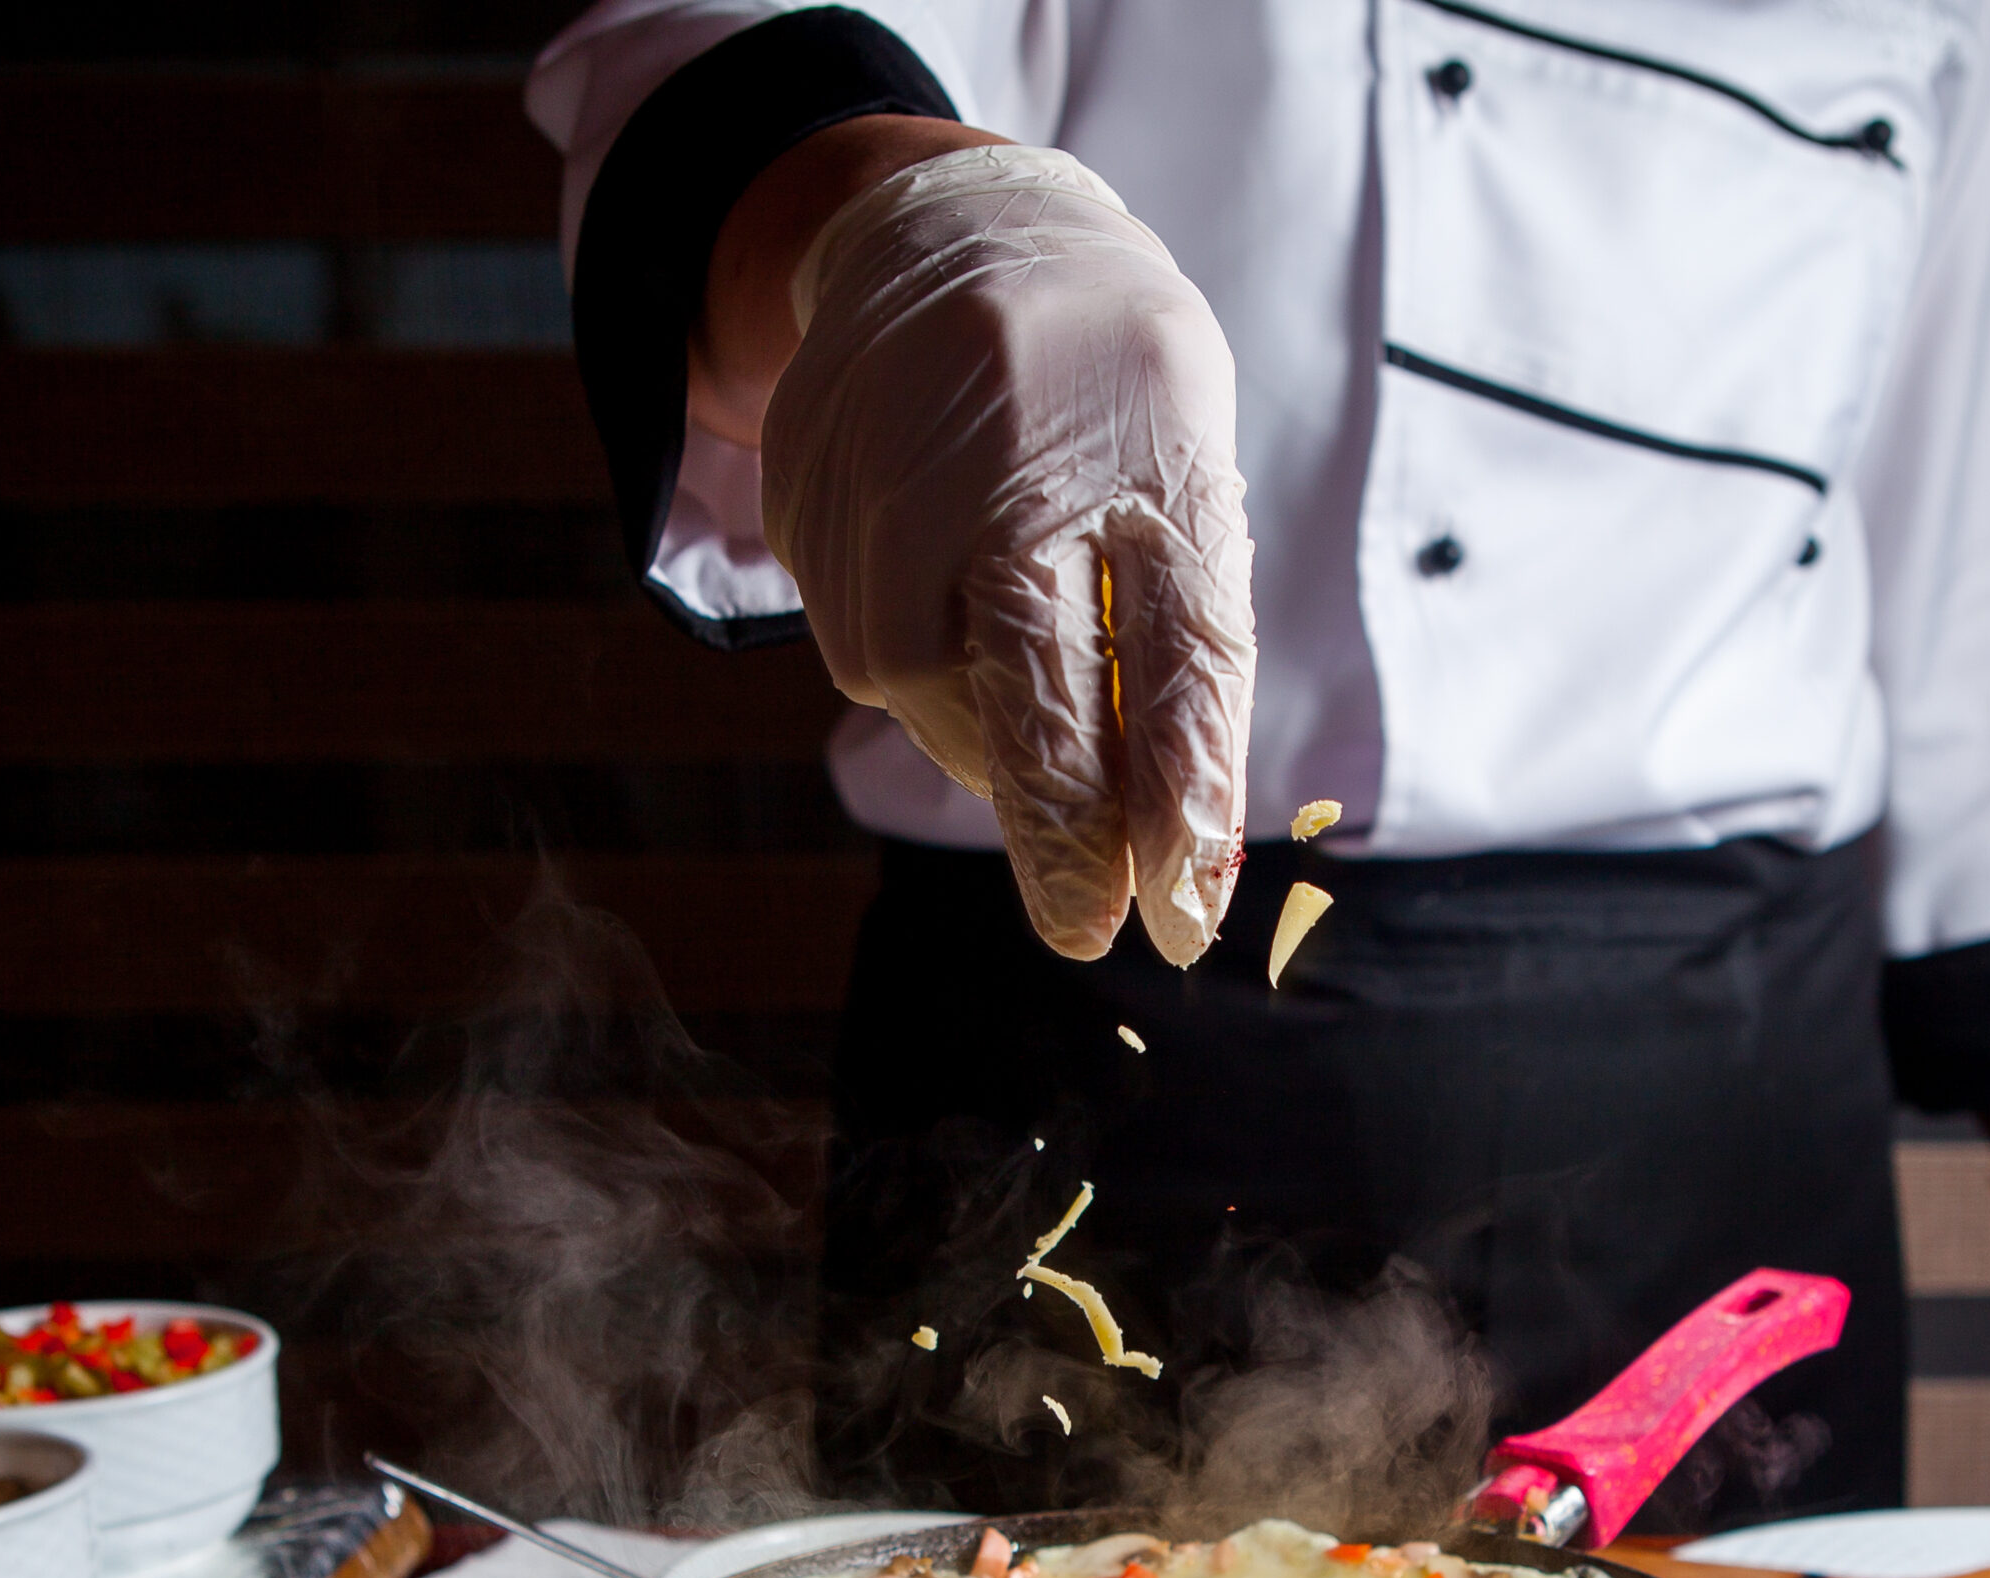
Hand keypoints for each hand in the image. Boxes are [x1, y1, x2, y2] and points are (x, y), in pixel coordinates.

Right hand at [746, 140, 1255, 964]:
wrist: (949, 235)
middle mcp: (1004, 466)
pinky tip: (937, 591)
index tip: (1175, 919)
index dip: (1176, 798)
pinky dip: (916, 666)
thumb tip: (1180, 854)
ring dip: (984, 735)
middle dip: (1060, 836)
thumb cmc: (1107, 389)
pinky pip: (863, 647)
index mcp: (1139, 450)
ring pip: (925, 696)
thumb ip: (1186, 658)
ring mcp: (886, 482)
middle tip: (1085, 929)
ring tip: (1011, 661)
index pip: (1174, 656)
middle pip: (1027, 701)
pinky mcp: (803, 500)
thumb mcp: (1185, 483)